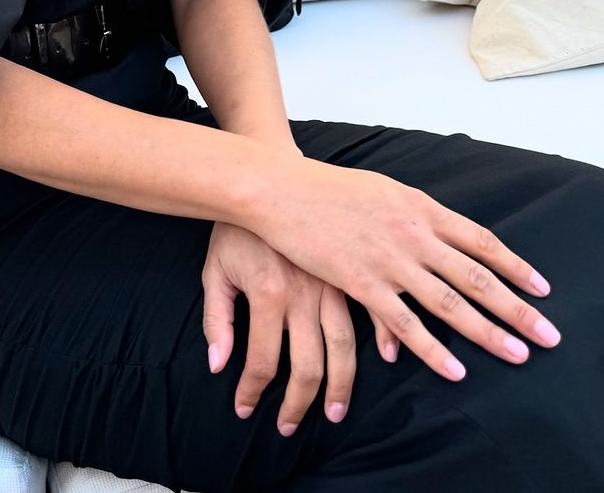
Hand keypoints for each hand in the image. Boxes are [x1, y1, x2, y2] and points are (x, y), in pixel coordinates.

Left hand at [203, 223, 383, 433]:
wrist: (264, 177)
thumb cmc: (235, 227)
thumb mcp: (215, 269)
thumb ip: (216, 319)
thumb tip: (218, 365)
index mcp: (267, 295)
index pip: (262, 362)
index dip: (252, 392)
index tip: (244, 409)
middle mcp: (303, 295)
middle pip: (308, 367)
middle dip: (298, 404)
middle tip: (290, 427)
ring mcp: (330, 282)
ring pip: (344, 348)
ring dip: (341, 386)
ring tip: (333, 411)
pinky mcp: (349, 267)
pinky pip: (376, 308)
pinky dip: (385, 335)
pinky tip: (389, 356)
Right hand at [250, 157, 558, 384]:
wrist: (283, 188)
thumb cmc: (329, 188)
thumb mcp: (383, 188)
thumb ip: (413, 212)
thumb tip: (439, 232)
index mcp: (419, 207)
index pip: (479, 240)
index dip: (514, 266)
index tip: (542, 288)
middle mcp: (412, 232)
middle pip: (476, 275)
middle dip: (517, 307)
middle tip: (550, 334)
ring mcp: (388, 259)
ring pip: (449, 302)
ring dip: (487, 332)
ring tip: (519, 355)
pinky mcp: (360, 282)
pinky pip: (404, 323)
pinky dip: (432, 349)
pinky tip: (455, 370)